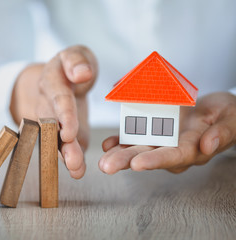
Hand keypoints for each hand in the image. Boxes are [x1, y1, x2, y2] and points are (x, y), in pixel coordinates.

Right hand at [10, 45, 97, 178]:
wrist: (59, 81)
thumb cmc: (71, 67)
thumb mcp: (75, 55)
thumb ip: (77, 61)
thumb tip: (82, 73)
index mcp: (51, 81)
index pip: (58, 98)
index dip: (64, 115)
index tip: (69, 132)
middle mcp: (46, 104)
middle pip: (52, 124)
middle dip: (62, 142)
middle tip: (72, 159)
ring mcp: (51, 122)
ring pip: (54, 139)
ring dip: (65, 154)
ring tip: (75, 168)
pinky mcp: (60, 133)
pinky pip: (62, 146)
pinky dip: (70, 159)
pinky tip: (77, 170)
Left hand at [99, 92, 235, 173]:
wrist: (217, 110)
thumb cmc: (227, 115)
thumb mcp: (231, 120)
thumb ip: (221, 133)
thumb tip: (207, 146)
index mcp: (193, 149)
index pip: (173, 157)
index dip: (155, 160)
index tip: (137, 164)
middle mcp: (173, 149)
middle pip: (148, 156)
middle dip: (126, 161)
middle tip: (106, 166)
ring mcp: (161, 141)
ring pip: (137, 149)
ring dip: (118, 153)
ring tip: (102, 158)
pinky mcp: (153, 132)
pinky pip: (134, 137)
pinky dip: (120, 140)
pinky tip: (108, 144)